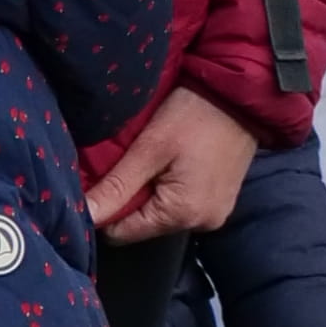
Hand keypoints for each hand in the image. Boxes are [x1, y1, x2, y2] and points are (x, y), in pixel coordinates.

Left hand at [83, 84, 259, 240]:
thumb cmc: (194, 114)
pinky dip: (168, 187)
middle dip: (127, 198)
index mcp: (183, 215)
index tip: (97, 182)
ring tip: (146, 160)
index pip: (123, 233)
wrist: (240, 93)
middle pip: (144, 224)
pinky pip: (181, 203)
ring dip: (148, 191)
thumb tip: (85, 215)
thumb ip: (116, 187)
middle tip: (124, 163)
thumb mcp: (149, 148)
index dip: (104, 210)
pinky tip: (167, 162)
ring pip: (162, 213)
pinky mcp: (220, 200)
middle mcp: (202, 223)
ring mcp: (215, 213)